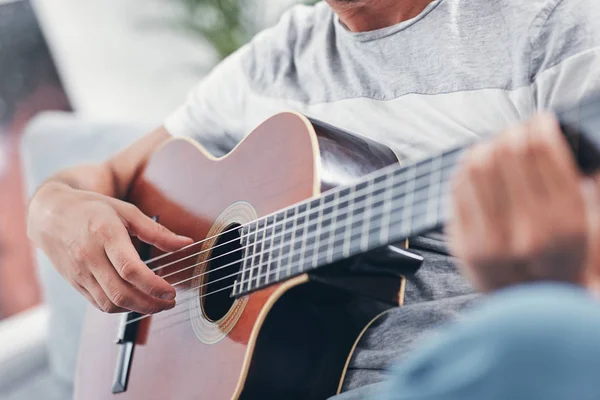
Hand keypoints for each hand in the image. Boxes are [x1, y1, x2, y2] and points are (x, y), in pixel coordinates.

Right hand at [28, 182, 192, 313]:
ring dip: (138, 309)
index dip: (153, 285)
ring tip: (157, 304)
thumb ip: (157, 231)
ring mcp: (80, 273)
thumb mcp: (127, 212)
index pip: (130, 269)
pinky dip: (121, 308)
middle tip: (169, 302)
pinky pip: (99, 304)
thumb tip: (187, 243)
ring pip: (110, 303)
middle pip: (121, 293)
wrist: (50, 215)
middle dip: (150, 304)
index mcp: (105, 234)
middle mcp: (89, 257)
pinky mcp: (75, 283)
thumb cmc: (92, 209)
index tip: (171, 291)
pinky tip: (136, 301)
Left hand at [447, 113, 592, 291]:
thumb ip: (593, 182)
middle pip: (507, 152)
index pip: (541, 151)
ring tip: (497, 147)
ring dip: (488, 146)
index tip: (540, 121)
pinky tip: (479, 168)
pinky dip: (467, 168)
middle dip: (513, 132)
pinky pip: (457, 187)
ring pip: (477, 164)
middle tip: (518, 132)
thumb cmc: (567, 258)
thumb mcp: (593, 224)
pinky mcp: (464, 245)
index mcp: (567, 225)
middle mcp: (527, 234)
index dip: (538, 126)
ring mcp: (490, 241)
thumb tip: (583, 144)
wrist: (537, 306)